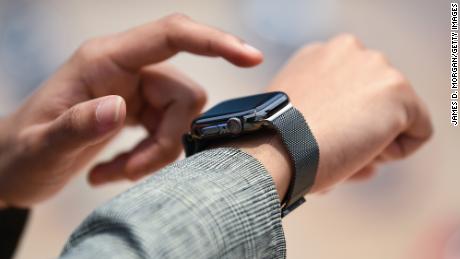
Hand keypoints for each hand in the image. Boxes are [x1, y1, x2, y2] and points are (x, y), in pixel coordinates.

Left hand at [0, 14, 262, 206]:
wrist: (16, 165)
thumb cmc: (22, 153)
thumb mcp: (42, 147)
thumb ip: (78, 126)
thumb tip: (121, 110)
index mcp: (105, 60)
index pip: (172, 35)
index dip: (214, 41)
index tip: (250, 57)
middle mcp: (127, 70)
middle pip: (184, 95)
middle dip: (167, 140)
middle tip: (131, 170)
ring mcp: (136, 90)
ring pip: (180, 119)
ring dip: (156, 154)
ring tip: (115, 173)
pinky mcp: (140, 112)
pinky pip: (168, 133)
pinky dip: (149, 158)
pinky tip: (112, 171)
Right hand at [262, 34, 431, 194]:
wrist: (276, 149)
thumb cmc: (274, 142)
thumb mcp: (289, 112)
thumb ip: (317, 107)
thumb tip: (347, 133)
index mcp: (318, 55)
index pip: (352, 89)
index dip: (342, 122)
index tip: (323, 139)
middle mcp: (347, 49)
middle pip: (375, 100)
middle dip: (362, 130)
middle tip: (336, 151)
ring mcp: (375, 66)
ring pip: (397, 115)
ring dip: (376, 141)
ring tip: (344, 153)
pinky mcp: (398, 90)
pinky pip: (417, 132)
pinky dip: (395, 152)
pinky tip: (362, 154)